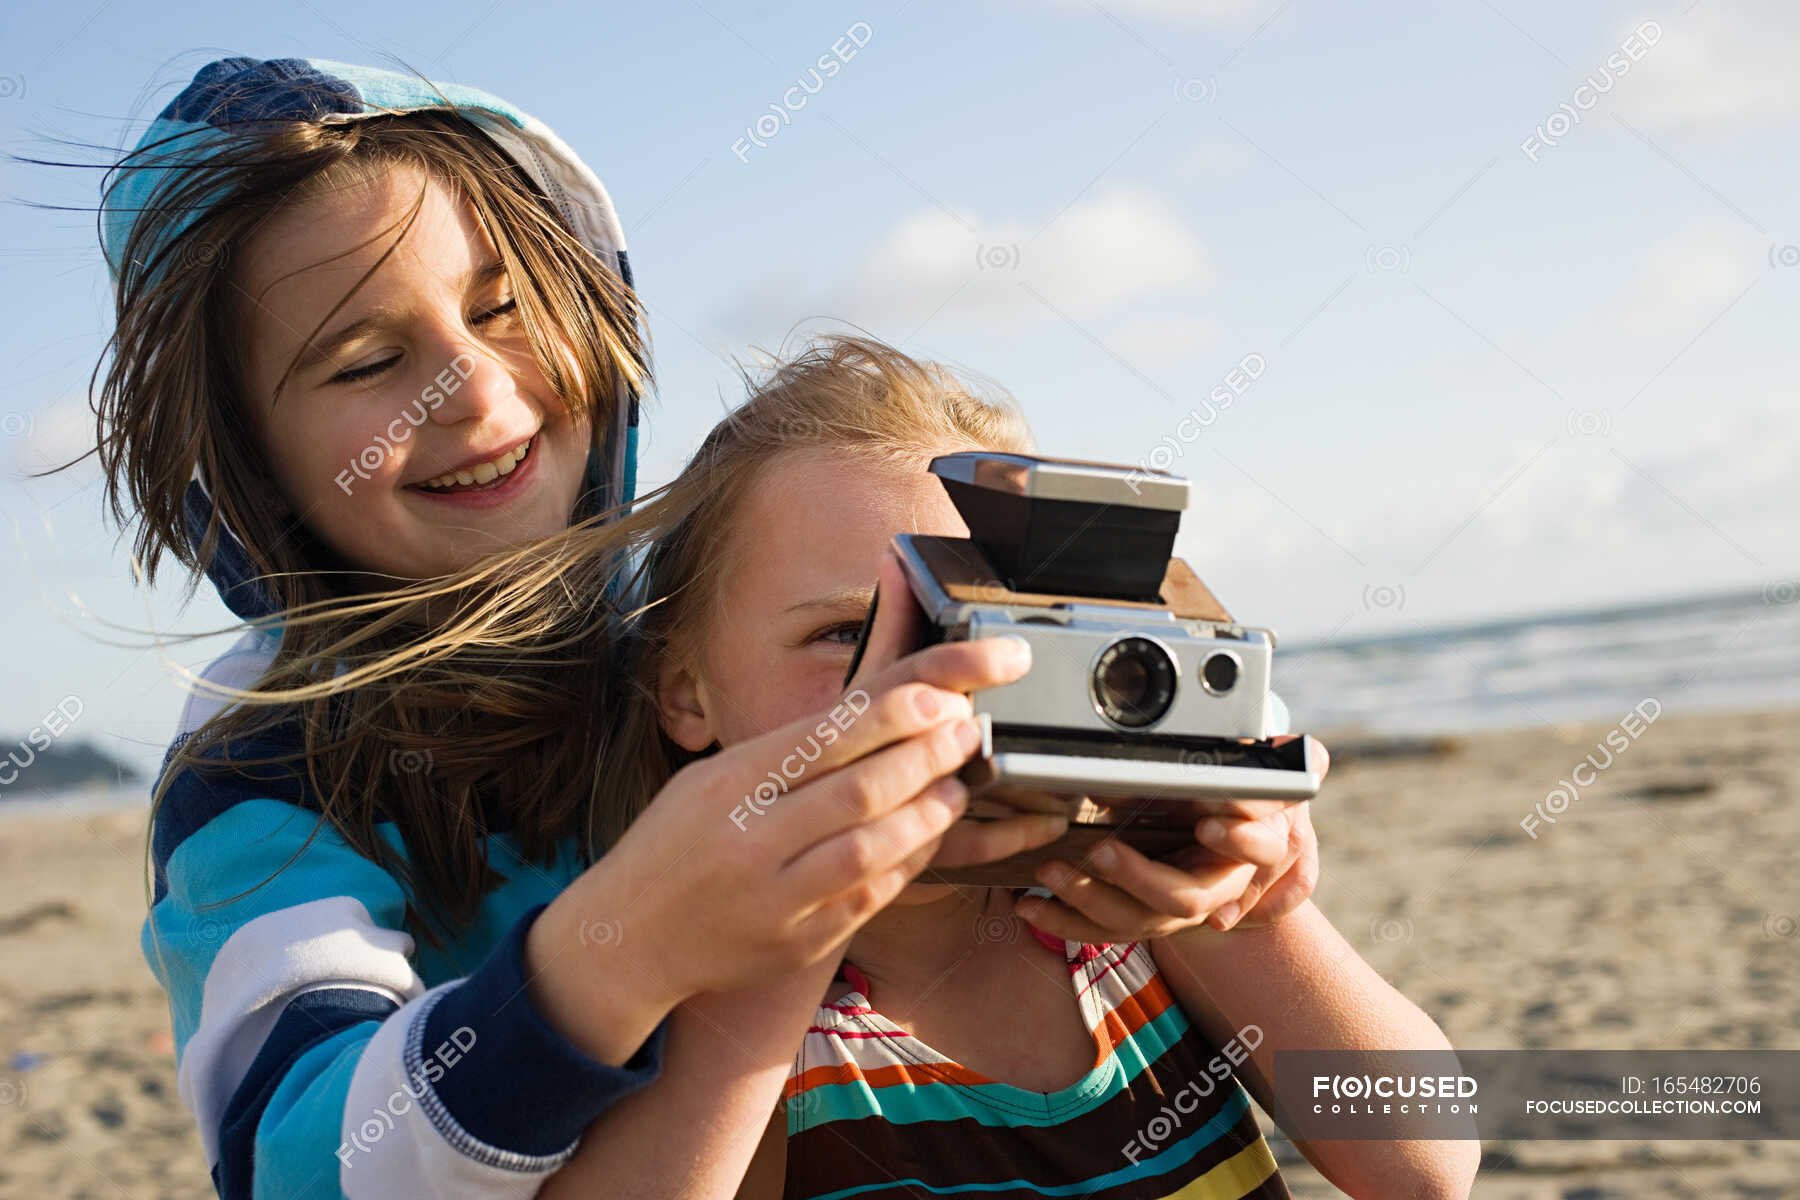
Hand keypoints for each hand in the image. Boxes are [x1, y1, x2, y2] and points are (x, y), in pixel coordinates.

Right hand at [527, 566, 1039, 1062]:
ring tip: (956, 787)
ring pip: (870, 850)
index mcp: (729, 785)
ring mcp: (774, 898)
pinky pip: (868, 900)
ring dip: (926, 814)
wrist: (626, 940)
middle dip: (924, 758)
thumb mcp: (714, 778)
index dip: (892, 715)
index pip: (823, 738)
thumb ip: (788, 749)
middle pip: (857, 791)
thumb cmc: (677, 844)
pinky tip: (926, 839)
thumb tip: (874, 709)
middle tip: (966, 734)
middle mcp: (751, 839)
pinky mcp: (796, 944)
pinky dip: (906, 865)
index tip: (942, 695)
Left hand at [1014, 735, 1328, 942]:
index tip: (1211, 820)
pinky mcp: (1140, 920)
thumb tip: (1315, 754)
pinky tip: (1028, 907)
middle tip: (1101, 850)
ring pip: (1139, 921)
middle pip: (1186, 897)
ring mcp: (1178, 909)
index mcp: (1257, 847)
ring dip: (1090, 899)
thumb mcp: (1263, 774)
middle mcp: (1221, 886)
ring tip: (1049, 872)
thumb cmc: (1235, 793)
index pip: (1262, 851)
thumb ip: (1283, 763)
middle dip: (1141, 876)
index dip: (1240, 839)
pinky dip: (1064, 922)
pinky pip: (1103, 933)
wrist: (1222, 836)